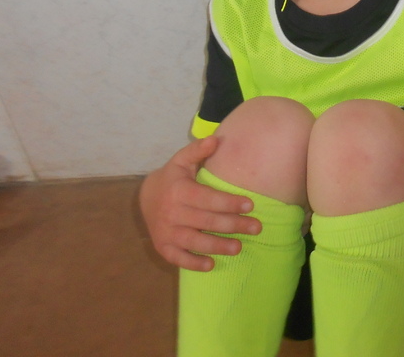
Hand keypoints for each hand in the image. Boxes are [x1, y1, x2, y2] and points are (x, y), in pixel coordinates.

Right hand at [139, 136, 260, 270]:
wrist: (146, 197)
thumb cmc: (173, 178)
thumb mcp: (182, 160)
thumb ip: (198, 150)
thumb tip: (216, 139)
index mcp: (179, 190)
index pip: (208, 198)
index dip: (229, 202)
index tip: (251, 205)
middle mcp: (172, 213)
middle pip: (206, 221)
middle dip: (233, 225)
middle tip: (257, 228)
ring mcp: (166, 232)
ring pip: (194, 242)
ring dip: (217, 246)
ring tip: (239, 247)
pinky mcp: (162, 247)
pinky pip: (178, 258)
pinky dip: (193, 263)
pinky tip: (211, 264)